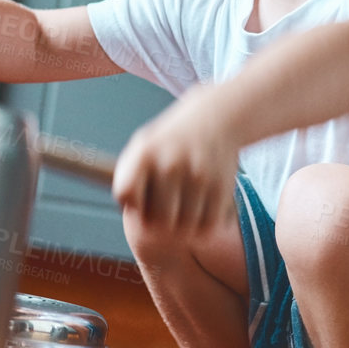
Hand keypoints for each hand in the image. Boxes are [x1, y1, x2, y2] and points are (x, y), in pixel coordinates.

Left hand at [111, 88, 240, 232]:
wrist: (215, 118)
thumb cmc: (171, 142)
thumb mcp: (143, 146)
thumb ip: (128, 177)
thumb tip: (128, 210)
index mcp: (145, 152)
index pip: (126, 193)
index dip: (131, 205)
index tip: (140, 201)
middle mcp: (171, 163)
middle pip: (157, 221)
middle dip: (160, 222)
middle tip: (166, 209)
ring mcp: (198, 176)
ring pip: (184, 229)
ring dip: (183, 227)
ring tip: (184, 208)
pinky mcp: (222, 187)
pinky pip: (207, 227)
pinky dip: (203, 226)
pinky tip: (201, 209)